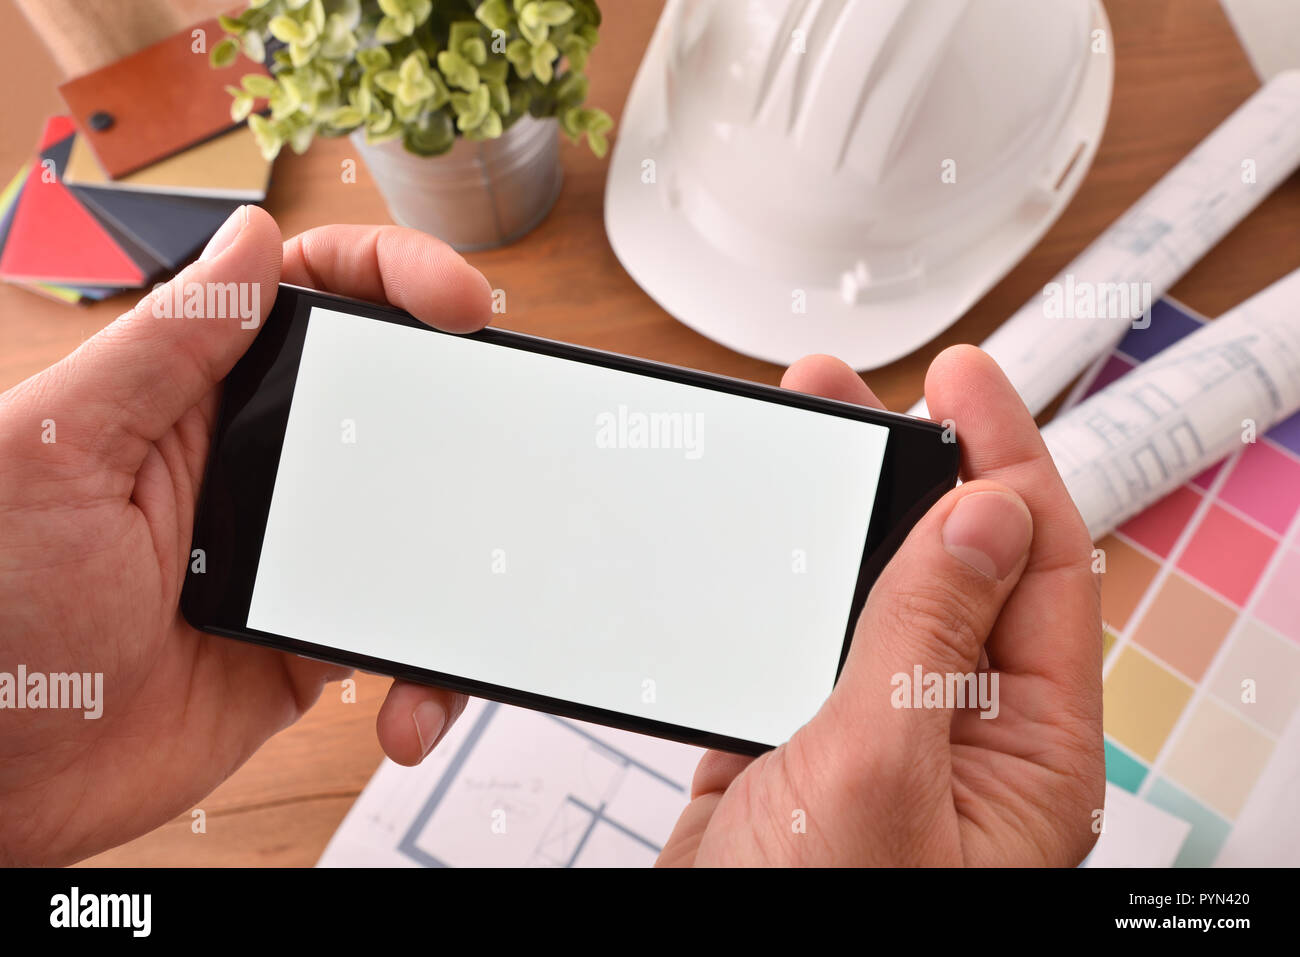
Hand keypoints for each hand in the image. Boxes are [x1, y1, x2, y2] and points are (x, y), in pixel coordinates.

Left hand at [0, 207, 490, 864]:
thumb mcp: (58, 452)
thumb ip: (163, 348)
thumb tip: (254, 238)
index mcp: (189, 399)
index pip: (308, 298)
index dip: (393, 276)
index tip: (460, 300)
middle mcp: (249, 465)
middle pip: (386, 398)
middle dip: (464, 400)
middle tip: (519, 416)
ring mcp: (290, 555)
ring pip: (417, 520)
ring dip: (464, 550)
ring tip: (484, 576)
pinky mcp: (309, 639)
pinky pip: (399, 635)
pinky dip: (423, 674)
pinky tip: (406, 708)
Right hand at [658, 349, 1103, 865]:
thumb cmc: (820, 918)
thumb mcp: (885, 770)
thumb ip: (930, 635)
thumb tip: (985, 514)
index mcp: (1024, 751)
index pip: (1039, 568)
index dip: (1009, 460)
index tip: (968, 380)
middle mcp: (956, 736)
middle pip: (953, 567)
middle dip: (915, 468)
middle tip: (865, 394)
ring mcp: (869, 737)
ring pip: (868, 596)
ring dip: (838, 519)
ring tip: (803, 440)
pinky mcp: (790, 743)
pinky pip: (796, 639)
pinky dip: (777, 583)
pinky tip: (758, 544)